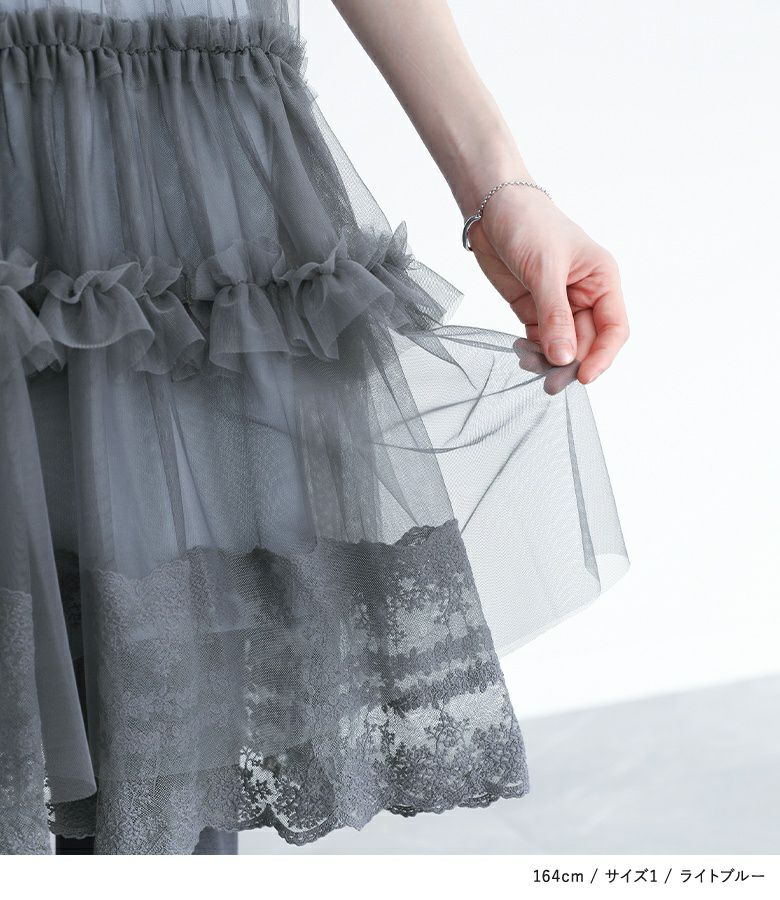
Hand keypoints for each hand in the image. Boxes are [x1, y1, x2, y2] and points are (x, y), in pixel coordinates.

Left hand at [466, 185, 628, 383]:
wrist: (492, 207)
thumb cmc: (528, 223)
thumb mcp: (544, 269)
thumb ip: (554, 316)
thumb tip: (565, 358)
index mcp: (602, 280)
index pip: (614, 329)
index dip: (602, 357)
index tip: (583, 377)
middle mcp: (585, 295)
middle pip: (586, 344)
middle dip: (569, 364)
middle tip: (550, 384)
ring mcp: (558, 305)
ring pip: (562, 347)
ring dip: (548, 361)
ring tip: (528, 364)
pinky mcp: (533, 309)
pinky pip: (540, 341)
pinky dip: (532, 352)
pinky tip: (520, 352)